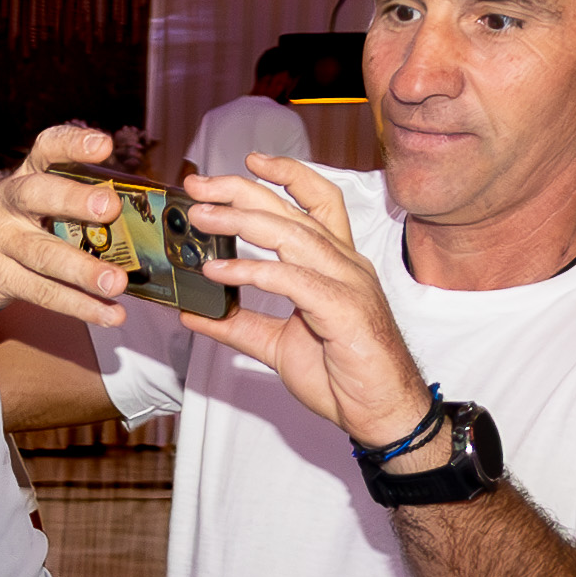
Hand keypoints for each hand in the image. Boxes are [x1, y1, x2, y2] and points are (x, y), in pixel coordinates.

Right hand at [0, 119, 142, 326]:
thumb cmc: (23, 227)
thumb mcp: (43, 204)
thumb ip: (80, 202)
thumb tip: (142, 220)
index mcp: (26, 175)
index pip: (46, 148)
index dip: (72, 143)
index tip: (103, 145)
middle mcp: (7, 201)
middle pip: (37, 195)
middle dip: (74, 200)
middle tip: (110, 208)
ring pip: (42, 254)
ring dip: (83, 270)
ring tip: (117, 282)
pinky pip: (42, 292)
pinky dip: (79, 305)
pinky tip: (107, 312)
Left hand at [168, 157, 432, 456]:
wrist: (380, 413)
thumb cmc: (343, 376)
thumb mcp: (278, 345)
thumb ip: (240, 325)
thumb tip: (196, 312)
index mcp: (336, 264)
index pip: (316, 201)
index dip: (286, 175)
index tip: (247, 163)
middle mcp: (345, 264)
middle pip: (292, 210)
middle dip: (242, 191)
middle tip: (199, 187)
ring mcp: (347, 283)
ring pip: (291, 235)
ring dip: (239, 223)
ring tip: (200, 220)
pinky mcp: (343, 309)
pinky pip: (291, 279)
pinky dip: (251, 271)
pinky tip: (218, 272)